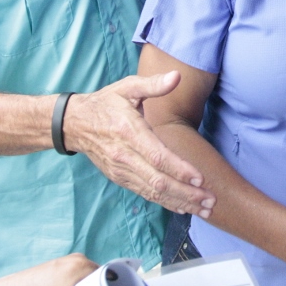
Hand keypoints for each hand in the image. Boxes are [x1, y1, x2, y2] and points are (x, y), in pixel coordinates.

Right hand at [64, 72, 214, 216]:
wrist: (74, 123)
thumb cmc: (106, 103)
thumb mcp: (127, 87)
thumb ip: (153, 84)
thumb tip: (176, 76)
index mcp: (129, 132)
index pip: (157, 157)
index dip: (179, 170)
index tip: (200, 178)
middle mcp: (124, 156)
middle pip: (158, 181)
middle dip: (186, 193)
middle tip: (210, 200)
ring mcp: (121, 170)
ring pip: (153, 191)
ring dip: (180, 202)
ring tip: (204, 209)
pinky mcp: (120, 178)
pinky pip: (144, 193)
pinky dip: (165, 202)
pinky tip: (183, 208)